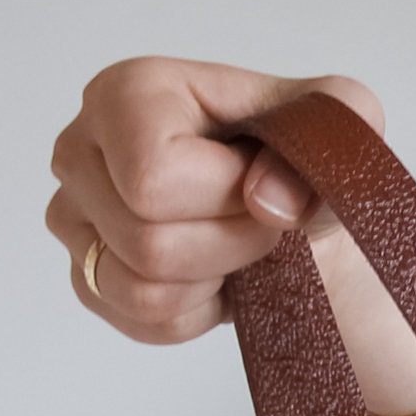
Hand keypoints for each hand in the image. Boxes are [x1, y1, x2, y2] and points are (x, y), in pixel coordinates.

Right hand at [46, 58, 383, 343]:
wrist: (305, 229)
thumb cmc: (306, 171)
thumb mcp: (340, 127)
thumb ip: (325, 132)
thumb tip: (264, 199)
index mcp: (128, 92)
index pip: (152, 176)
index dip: (226, 201)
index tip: (266, 192)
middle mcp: (81, 149)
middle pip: (145, 240)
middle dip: (230, 248)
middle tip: (261, 229)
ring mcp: (75, 217)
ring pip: (141, 290)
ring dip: (214, 284)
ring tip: (239, 252)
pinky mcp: (88, 277)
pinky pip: (143, 323)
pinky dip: (198, 315)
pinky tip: (220, 281)